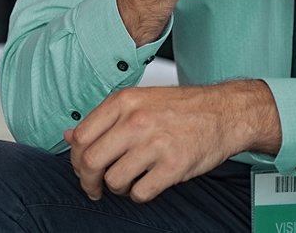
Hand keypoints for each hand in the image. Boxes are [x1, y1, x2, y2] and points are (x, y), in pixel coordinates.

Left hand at [64, 81, 279, 202]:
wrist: (227, 112)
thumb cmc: (185, 108)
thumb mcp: (141, 101)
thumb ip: (105, 118)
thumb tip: (68, 136)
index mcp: (126, 101)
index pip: (80, 137)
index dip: (76, 159)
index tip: (83, 168)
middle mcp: (137, 120)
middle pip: (91, 162)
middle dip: (89, 181)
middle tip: (97, 186)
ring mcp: (156, 143)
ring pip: (114, 181)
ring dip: (119, 187)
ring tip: (133, 178)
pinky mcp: (173, 165)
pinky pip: (140, 193)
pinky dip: (141, 194)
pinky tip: (150, 181)